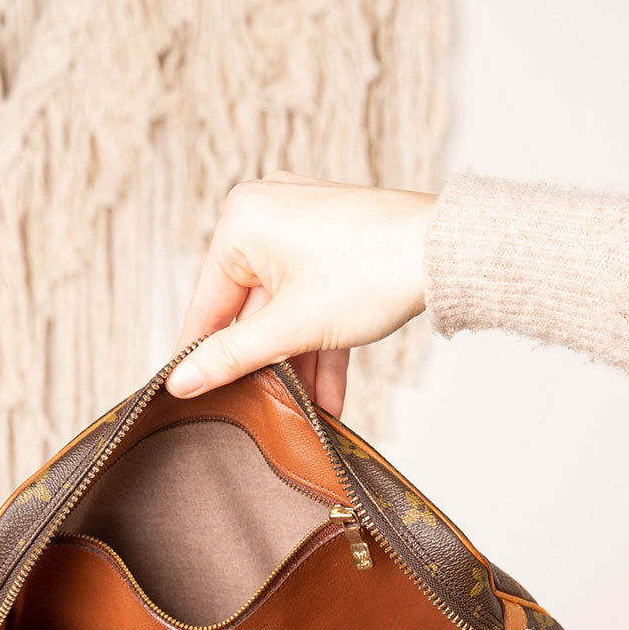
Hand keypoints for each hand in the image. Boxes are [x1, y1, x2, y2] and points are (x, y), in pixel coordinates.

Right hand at [167, 172, 437, 414]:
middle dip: (265, 367)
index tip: (188, 399)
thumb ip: (231, 358)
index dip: (200, 358)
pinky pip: (312, 301)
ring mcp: (302, 227)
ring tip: (302, 415)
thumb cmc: (371, 272)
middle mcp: (266, 213)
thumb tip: (181, 382)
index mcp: (241, 221)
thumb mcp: (290, 328)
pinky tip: (327, 397)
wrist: (447, 252)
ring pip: (285, 311)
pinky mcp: (333, 244)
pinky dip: (319, 344)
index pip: (207, 306)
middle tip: (258, 416)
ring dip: (296, 364)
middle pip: (249, 311)